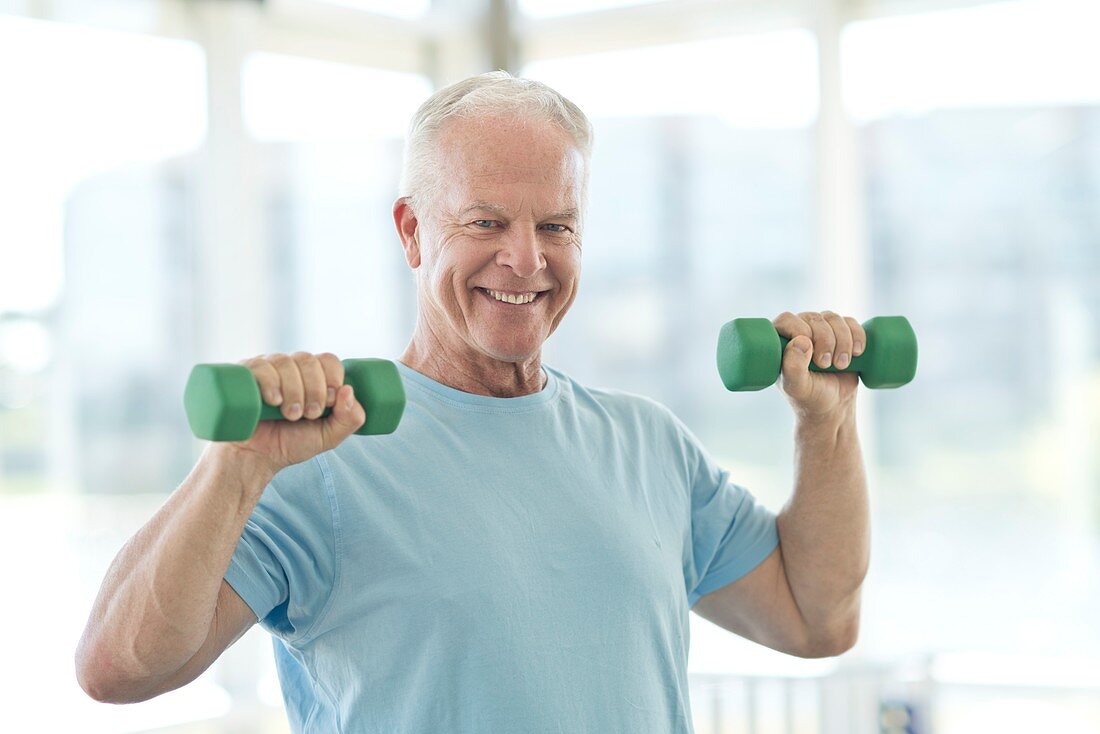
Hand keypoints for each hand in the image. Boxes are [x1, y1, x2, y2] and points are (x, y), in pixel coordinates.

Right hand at [222, 351, 365, 473]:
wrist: (254, 457)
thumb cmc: (290, 444)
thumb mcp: (329, 436)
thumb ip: (350, 419)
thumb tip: (349, 390)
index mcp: (312, 377)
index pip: (328, 360)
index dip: (333, 379)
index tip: (329, 404)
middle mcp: (290, 368)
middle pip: (309, 359)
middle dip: (314, 390)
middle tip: (308, 415)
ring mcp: (267, 369)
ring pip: (286, 362)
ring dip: (294, 391)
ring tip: (289, 415)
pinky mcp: (244, 375)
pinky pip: (261, 366)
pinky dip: (271, 383)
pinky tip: (273, 401)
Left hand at [773, 311, 865, 421]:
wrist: (833, 407)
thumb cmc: (809, 398)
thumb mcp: (797, 387)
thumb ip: (793, 367)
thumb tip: (802, 340)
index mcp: (780, 342)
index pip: (787, 320)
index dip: (800, 329)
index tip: (811, 353)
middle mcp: (799, 332)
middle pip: (813, 318)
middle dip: (825, 341)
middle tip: (826, 365)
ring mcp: (821, 331)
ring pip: (833, 318)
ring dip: (842, 341)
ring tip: (841, 365)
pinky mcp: (841, 334)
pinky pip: (851, 322)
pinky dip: (857, 335)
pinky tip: (857, 352)